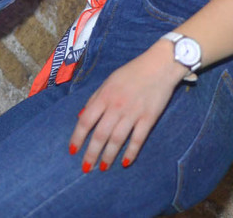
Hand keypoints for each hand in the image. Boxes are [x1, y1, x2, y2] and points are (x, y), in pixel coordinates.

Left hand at [69, 41, 186, 170]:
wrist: (160, 65)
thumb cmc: (133, 72)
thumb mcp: (109, 81)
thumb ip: (95, 98)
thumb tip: (81, 116)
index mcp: (105, 96)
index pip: (86, 121)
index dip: (78, 137)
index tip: (73, 150)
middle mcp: (117, 106)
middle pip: (100, 135)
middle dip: (91, 154)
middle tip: (86, 168)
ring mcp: (133, 113)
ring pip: (117, 140)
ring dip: (109, 156)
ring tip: (103, 167)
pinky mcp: (149, 118)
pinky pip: (138, 139)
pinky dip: (131, 152)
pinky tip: (125, 162)